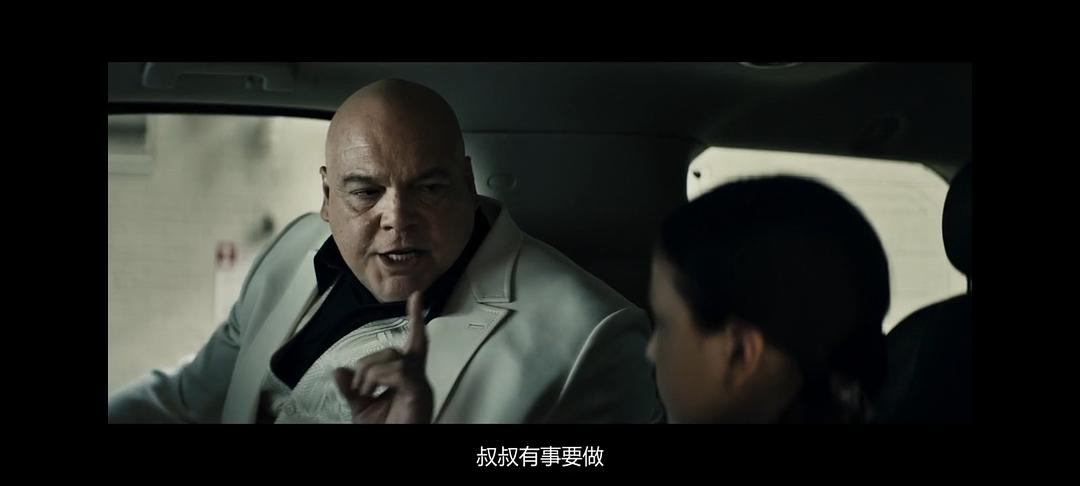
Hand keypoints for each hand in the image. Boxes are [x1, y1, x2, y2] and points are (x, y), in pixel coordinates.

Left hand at [334, 291, 433, 422]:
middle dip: (368, 365)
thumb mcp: (360, 409)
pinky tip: (373, 392)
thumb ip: (351, 389)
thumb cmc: (387, 430)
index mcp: (406, 378)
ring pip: (394, 358)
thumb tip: (340, 370)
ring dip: (371, 373)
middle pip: (393, 351)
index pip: (413, 342)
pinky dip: (380, 378)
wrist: (395, 446)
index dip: (415, 319)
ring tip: (365, 394)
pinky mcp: (419, 394)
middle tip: (358, 389)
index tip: (417, 296)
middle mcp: (417, 378)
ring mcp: (420, 386)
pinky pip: (401, 371)